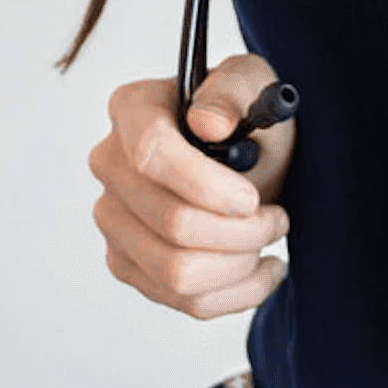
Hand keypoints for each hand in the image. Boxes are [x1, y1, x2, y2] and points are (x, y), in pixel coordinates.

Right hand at [88, 54, 296, 320]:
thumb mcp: (253, 86)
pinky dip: (237, 293)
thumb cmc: (247, 119)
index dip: (205, 185)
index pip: (151, 153)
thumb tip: (210, 123)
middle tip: (277, 218)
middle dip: (242, 231)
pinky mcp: (127, 263)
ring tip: (267, 239)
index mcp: (132, 110)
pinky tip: (259, 267)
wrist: (249, 160)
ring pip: (178, 273)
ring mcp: (113, 219)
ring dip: (242, 264)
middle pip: (171, 223)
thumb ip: (233, 91)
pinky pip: (185, 301)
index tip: (250, 198)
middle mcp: (110, 165)